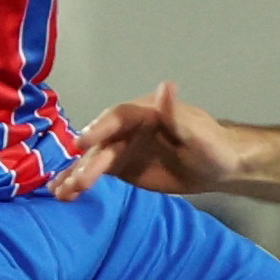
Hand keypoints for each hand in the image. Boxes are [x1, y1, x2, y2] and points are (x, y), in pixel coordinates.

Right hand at [48, 83, 246, 201]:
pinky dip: (79, 181)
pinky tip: (62, 193)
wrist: (218, 167)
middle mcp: (128, 128)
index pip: (118, 117)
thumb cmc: (212, 147)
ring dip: (76, 174)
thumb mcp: (198, 134)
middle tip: (75, 183)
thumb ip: (176, 115)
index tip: (82, 143)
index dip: (100, 128)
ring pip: (95, 159)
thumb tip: (166, 86)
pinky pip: (97, 173)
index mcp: (145, 112)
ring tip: (60, 193)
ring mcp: (122, 147)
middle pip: (103, 143)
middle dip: (87, 162)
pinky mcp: (122, 166)